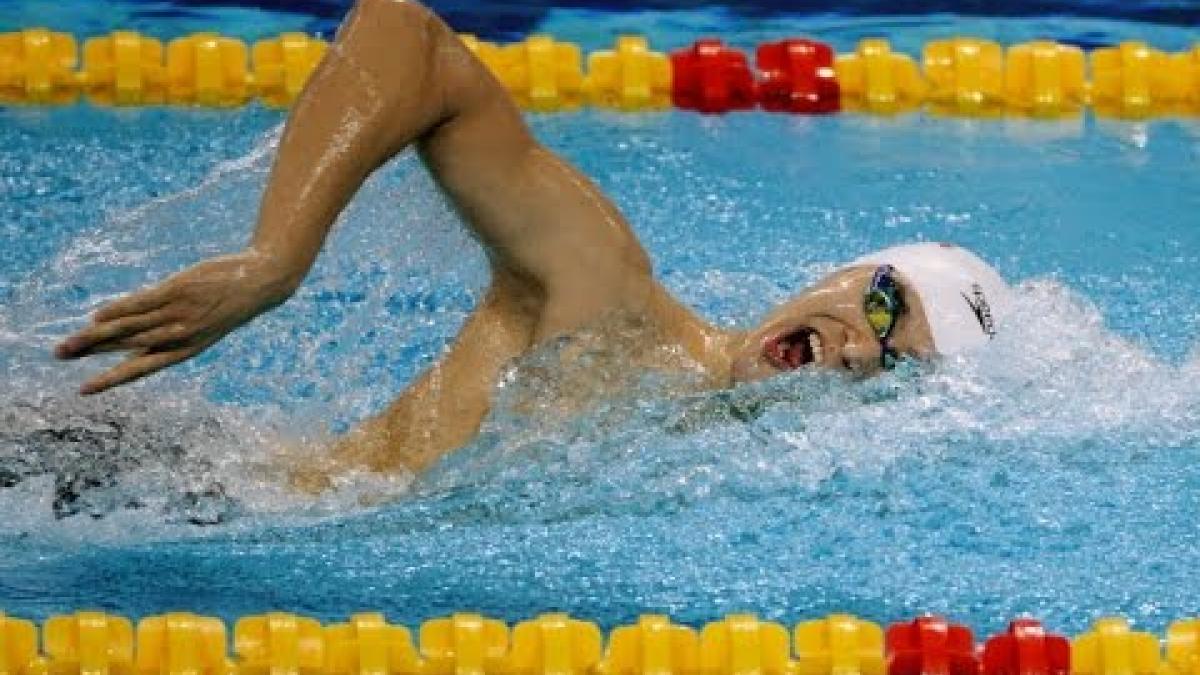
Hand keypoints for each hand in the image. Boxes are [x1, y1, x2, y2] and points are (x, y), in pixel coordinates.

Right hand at [55, 249, 296, 394]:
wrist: (261, 282)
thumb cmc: (229, 303)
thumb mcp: (206, 325)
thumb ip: (173, 331)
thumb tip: (137, 333)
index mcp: (186, 349)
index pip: (142, 368)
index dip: (112, 380)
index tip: (84, 391)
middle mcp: (180, 336)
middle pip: (127, 348)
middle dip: (92, 354)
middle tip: (60, 356)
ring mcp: (178, 314)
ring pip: (129, 329)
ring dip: (96, 335)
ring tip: (69, 343)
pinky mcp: (178, 291)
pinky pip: (141, 304)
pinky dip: (118, 310)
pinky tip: (97, 316)